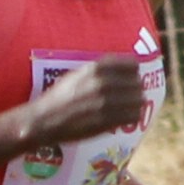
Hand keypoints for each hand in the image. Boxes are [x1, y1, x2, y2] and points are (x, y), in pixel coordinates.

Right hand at [19, 54, 150, 149]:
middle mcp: (103, 82)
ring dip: (134, 104)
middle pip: (137, 83)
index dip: (132, 72)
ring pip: (139, 99)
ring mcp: (107, 101)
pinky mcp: (108, 120)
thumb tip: (123, 69)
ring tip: (126, 108)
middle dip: (134, 89)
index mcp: (95, 68)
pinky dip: (131, 117)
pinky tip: (123, 118)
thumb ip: (99, 70)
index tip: (128, 78)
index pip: (132, 64)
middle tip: (127, 96)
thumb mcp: (76, 75)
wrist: (44, 120)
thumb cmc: (58, 98)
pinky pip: (134, 116)